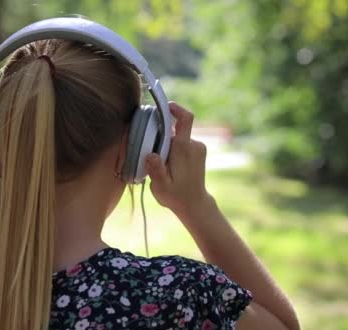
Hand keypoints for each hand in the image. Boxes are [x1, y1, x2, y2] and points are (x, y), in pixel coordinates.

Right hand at [145, 102, 211, 218]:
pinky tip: (166, 164)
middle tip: (150, 150)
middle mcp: (193, 145)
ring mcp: (197, 147)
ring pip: (177, 136)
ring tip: (159, 162)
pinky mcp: (196, 151)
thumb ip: (156, 170)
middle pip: (175, 128)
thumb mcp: (161, 187)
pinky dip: (172, 148)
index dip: (175, 108)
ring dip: (166, 144)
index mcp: (184, 149)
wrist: (194, 204)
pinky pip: (181, 142)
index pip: (185, 119)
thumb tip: (150, 154)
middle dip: (161, 134)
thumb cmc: (176, 196)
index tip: (163, 106)